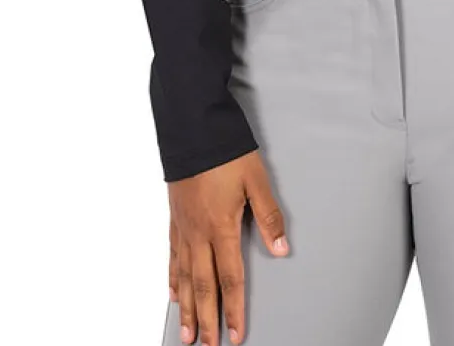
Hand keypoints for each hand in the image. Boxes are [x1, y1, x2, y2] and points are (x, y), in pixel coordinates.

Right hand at [167, 148, 287, 344]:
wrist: (192, 129)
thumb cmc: (225, 152)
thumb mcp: (256, 180)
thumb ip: (269, 216)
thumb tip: (281, 247)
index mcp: (222, 227)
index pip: (230, 278)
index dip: (234, 309)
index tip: (236, 333)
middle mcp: (199, 233)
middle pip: (203, 286)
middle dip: (208, 319)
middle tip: (208, 345)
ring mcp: (184, 227)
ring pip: (183, 277)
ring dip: (187, 308)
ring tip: (187, 333)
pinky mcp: (175, 218)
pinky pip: (172, 257)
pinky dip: (173, 279)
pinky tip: (173, 292)